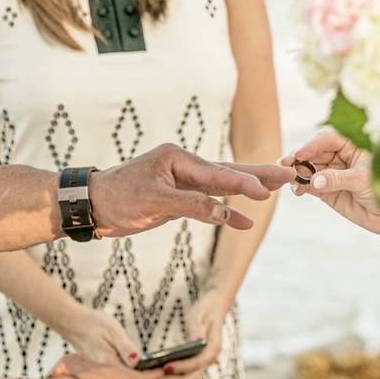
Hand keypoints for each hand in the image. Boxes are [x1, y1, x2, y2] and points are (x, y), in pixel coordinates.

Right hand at [58, 307, 171, 378]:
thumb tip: (138, 360)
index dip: (153, 377)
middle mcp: (106, 375)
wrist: (72, 323)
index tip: (169, 373)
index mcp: (108, 365)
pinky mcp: (105, 372)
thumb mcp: (113, 331)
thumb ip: (125, 347)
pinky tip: (151, 378)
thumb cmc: (92, 324)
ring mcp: (105, 375)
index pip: (135, 378)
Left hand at [88, 144, 296, 237]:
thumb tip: (226, 215)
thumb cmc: (117, 199)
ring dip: (249, 187)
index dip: (243, 183)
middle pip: (228, 171)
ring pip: (223, 185)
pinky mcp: (179, 197)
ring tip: (278, 185)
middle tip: (290, 172)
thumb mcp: (156, 202)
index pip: (218, 173)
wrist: (90, 206)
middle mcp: (184, 166)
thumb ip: (193, 206)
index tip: (266, 191)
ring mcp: (183, 181)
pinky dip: (227, 210)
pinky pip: (210, 202)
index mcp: (178, 158)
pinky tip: (245, 219)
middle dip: (259, 174)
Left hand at [155, 288, 226, 378]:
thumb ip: (197, 329)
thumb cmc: (204, 309)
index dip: (181, 367)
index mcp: (213, 348)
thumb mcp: (199, 315)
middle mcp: (209, 360)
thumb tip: (197, 340)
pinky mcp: (196, 366)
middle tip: (152, 376)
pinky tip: (157, 378)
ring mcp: (203, 365)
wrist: (214, 307)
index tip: (165, 367)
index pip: (197, 363)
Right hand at [282, 130, 379, 234]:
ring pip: (310, 170)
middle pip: (314, 153)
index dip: (312, 145)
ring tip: (291, 181)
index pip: (328, 140)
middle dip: (299, 159)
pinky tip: (297, 190)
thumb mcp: (363, 180)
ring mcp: (333, 175)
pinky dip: (302, 187)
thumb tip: (314, 180)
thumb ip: (338, 179)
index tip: (301, 154)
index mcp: (352, 147)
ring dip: (298, 173)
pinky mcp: (328, 192)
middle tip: (285, 164)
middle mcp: (341, 158)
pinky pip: (310, 186)